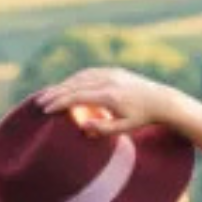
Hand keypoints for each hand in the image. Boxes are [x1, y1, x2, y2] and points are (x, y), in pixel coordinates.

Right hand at [37, 67, 182, 137]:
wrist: (161, 100)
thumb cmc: (142, 118)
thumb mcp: (125, 129)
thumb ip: (104, 130)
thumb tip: (83, 127)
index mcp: (109, 96)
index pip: (77, 96)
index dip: (60, 102)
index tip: (46, 110)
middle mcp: (108, 81)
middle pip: (75, 84)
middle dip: (55, 93)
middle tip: (40, 102)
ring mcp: (111, 73)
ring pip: (80, 77)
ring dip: (63, 85)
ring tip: (50, 95)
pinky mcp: (113, 70)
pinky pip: (89, 73)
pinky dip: (75, 80)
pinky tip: (67, 86)